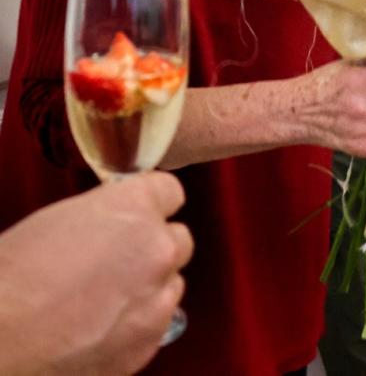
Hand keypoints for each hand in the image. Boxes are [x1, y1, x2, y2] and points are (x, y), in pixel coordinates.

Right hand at [0, 172, 192, 375]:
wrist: (0, 343)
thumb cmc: (12, 279)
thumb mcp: (57, 222)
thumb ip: (101, 219)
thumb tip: (109, 227)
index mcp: (133, 209)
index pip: (168, 191)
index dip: (150, 203)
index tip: (138, 213)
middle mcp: (157, 249)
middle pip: (178, 239)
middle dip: (153, 247)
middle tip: (118, 261)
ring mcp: (159, 298)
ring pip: (171, 284)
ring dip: (149, 287)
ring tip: (105, 301)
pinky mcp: (151, 340)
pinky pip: (158, 323)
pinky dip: (138, 324)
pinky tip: (101, 330)